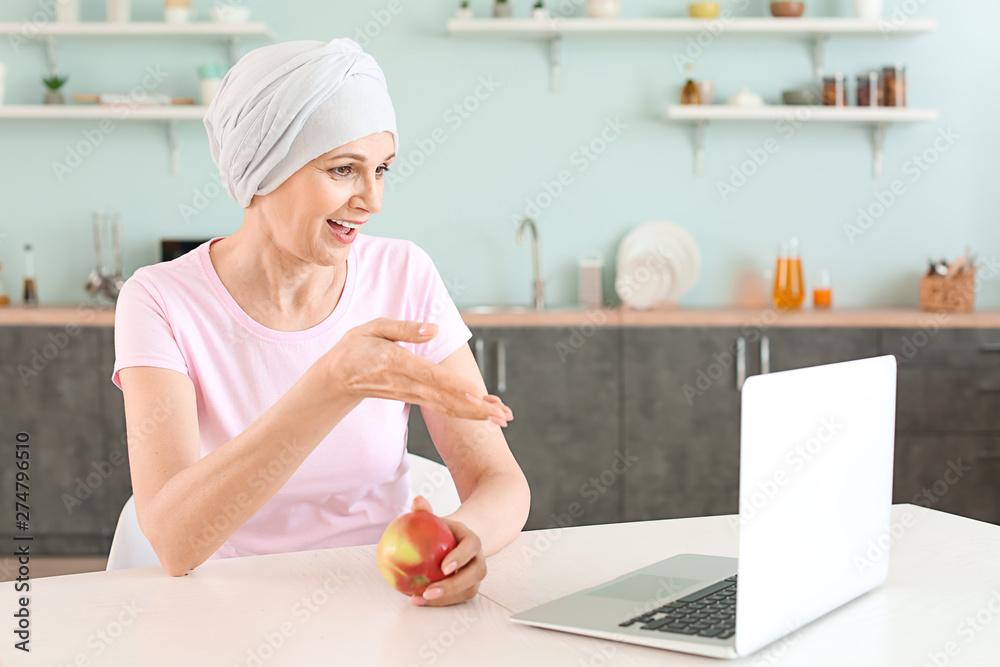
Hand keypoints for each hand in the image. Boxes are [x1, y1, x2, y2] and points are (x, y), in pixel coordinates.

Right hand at [321, 318, 512, 424]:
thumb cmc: (357, 348)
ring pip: (447, 406)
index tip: (475, 393)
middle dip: (475, 408)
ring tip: (503, 417)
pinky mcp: (416, 398)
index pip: (430, 375)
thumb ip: (404, 328)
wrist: (338, 378)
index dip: (454, 385)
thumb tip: (433, 329)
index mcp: (397, 362)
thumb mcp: (373, 327)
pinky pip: (443, 407)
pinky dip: (465, 412)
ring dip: (476, 414)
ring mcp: (412, 395)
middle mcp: (407, 383)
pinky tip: (485, 413)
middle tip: (503, 414)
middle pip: (445, 398)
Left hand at [408, 496, 485, 607]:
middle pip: (475, 574)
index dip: (460, 557)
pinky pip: (457, 598)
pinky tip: (416, 600)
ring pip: (468, 590)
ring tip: (420, 599)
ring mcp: (474, 575)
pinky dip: (439, 602)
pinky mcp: (467, 588)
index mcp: (471, 539)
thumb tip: (417, 500)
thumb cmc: (442, 531)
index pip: (471, 547)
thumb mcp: (435, 519)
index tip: (444, 567)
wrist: (455, 543)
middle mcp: (478, 558)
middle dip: (454, 585)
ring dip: (446, 599)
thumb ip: (425, 511)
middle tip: (429, 590)